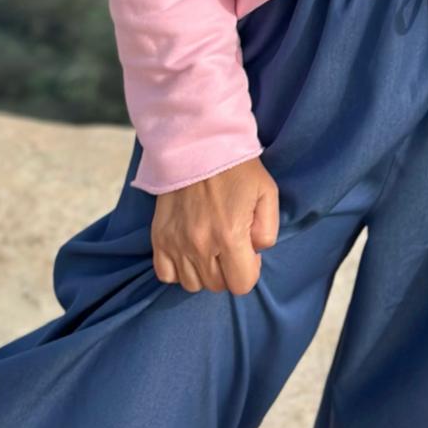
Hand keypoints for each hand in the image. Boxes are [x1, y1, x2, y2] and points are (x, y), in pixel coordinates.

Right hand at [150, 155, 277, 296]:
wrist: (198, 142)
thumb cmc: (237, 167)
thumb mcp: (267, 194)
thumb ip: (268, 231)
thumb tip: (255, 253)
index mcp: (230, 235)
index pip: (242, 284)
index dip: (250, 270)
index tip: (248, 252)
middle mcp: (200, 244)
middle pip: (217, 285)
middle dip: (229, 270)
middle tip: (230, 245)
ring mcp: (176, 242)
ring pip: (192, 284)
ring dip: (204, 271)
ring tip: (210, 247)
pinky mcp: (159, 237)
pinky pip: (166, 274)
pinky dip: (178, 268)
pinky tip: (188, 250)